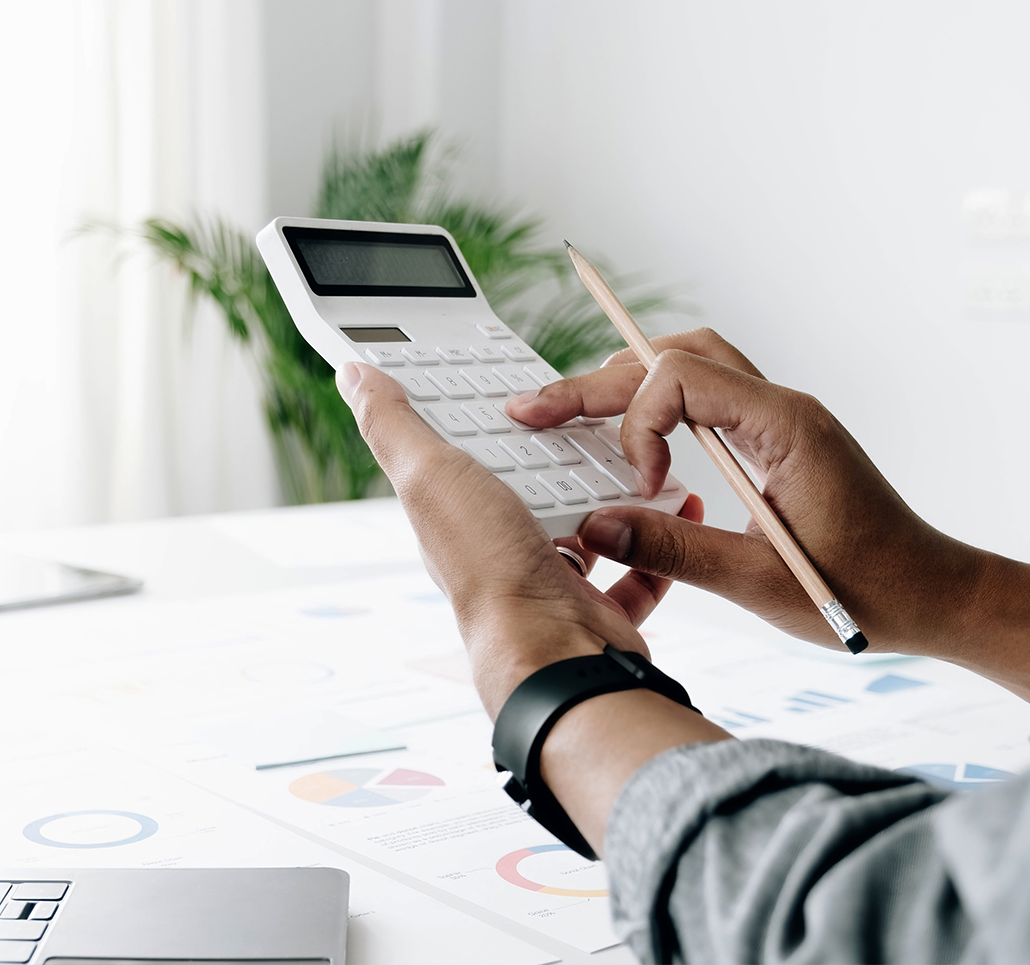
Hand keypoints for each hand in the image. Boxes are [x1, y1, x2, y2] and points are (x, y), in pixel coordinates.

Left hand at [334, 361, 705, 715]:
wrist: (556, 652)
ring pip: (589, 528)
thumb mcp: (430, 475)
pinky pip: (636, 571)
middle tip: (598, 414)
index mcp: (458, 518)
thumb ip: (394, 426)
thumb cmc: (491, 570)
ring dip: (617, 495)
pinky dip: (659, 544)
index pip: (471, 454)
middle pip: (535, 488)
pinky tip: (676, 511)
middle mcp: (500, 552)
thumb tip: (354, 377)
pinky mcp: (599, 610)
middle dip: (564, 455)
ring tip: (640, 456)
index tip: (520, 387)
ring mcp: (551, 584)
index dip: (492, 419)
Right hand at [506, 329, 1029, 711]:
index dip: (640, 423)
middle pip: (676, 357)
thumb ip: (675, 550)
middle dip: (600, 380)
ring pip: (693, 366)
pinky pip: (710, 400)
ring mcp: (782, 422)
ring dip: (630, 384)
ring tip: (570, 412)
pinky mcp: (780, 443)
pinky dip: (662, 408)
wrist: (936, 597)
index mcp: (785, 426)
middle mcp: (783, 409)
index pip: (680, 376)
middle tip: (534, 407)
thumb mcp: (761, 582)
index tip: (640, 484)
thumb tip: (595, 528)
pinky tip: (632, 440)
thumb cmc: (869, 592)